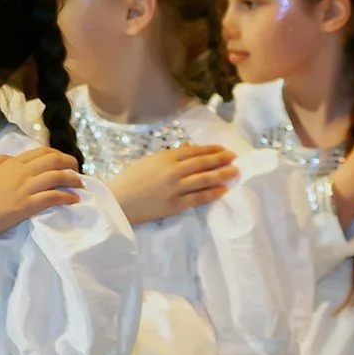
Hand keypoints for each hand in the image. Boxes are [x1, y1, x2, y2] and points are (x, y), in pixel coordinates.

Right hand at [0, 148, 84, 246]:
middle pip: (53, 161)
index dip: (58, 154)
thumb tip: (12, 158)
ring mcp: (24, 189)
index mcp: (12, 164)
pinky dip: (66, 197)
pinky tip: (73, 200)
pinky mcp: (25, 206)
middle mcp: (21, 173)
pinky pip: (52, 197)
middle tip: (78, 171)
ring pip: (56, 177)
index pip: (41, 152)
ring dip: (72, 180)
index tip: (65, 161)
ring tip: (80, 185)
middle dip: (70, 163)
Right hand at [107, 142, 235, 224]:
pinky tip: (223, 190)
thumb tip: (188, 149)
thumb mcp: (148, 161)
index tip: (223, 149)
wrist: (118, 201)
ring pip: (204, 180)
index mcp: (166, 158)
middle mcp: (174, 171)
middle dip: (221, 159)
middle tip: (235, 158)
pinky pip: (198, 198)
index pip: (195, 151)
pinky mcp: (175, 205)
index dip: (211, 150)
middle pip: (203, 163)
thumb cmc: (129, 179)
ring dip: (222, 175)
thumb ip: (169, 156)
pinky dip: (212, 193)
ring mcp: (175, 189)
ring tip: (234, 171)